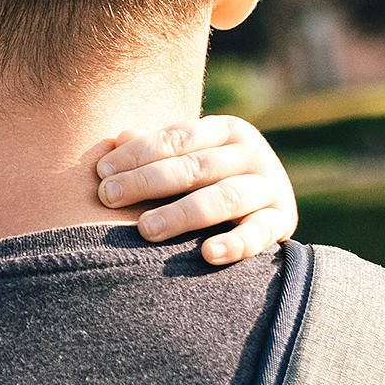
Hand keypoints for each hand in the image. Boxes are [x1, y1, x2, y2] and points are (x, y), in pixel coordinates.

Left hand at [91, 115, 298, 264]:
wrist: (263, 207)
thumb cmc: (208, 180)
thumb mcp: (186, 159)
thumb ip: (154, 150)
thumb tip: (118, 137)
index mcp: (226, 130)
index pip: (176, 138)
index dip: (137, 154)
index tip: (101, 173)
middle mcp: (251, 153)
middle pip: (195, 166)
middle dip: (147, 181)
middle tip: (108, 197)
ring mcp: (269, 187)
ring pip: (224, 197)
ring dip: (182, 213)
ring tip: (145, 230)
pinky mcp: (282, 222)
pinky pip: (258, 234)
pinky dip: (235, 244)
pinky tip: (206, 254)